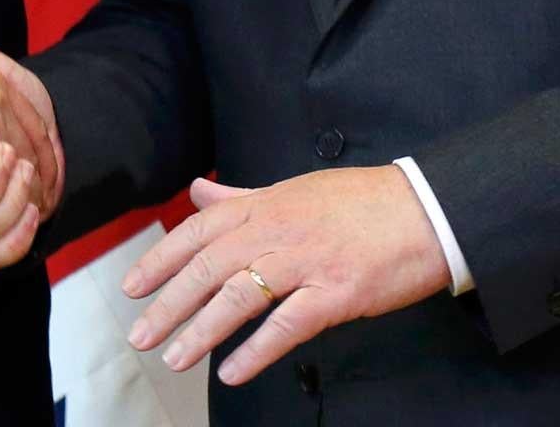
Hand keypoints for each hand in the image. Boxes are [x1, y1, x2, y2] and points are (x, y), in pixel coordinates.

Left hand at [121, 167, 450, 385]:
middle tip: (140, 335)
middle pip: (209, 266)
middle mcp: (278, 229)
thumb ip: (241, 197)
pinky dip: (255, 350)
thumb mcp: (293, 189)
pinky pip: (287, 325)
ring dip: (201, 331)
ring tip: (175, 358)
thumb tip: (198, 193)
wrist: (426, 210)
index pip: (198, 231)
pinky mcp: (337, 293)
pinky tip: (231, 371)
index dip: (160, 259)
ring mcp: (307, 262)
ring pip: (239, 296)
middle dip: (168, 303)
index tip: (133, 288)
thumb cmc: (361, 202)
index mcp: (265, 204)